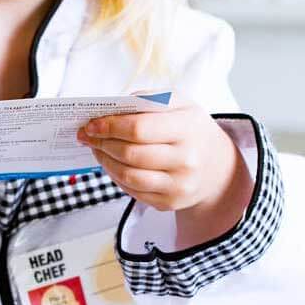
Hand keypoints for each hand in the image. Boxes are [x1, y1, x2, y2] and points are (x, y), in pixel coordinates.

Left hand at [77, 99, 253, 238]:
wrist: (217, 165)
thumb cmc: (190, 128)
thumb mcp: (178, 104)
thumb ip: (146, 101)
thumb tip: (108, 111)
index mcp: (188, 128)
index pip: (140, 129)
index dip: (110, 127)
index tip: (92, 124)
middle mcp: (187, 160)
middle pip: (131, 154)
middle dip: (102, 143)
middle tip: (87, 135)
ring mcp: (179, 185)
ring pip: (128, 176)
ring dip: (104, 160)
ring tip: (97, 148)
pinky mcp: (169, 203)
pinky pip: (132, 191)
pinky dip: (115, 175)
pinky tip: (111, 163)